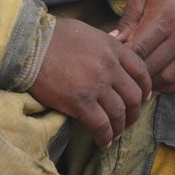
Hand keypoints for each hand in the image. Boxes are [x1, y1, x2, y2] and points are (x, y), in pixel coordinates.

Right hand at [30, 18, 150, 147]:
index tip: (144, 97)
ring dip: (120, 127)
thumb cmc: (53, 36)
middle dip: (135, 112)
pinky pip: (101, 125)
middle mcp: (110, 67)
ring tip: (115, 134)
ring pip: (119, 114)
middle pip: (134, 96)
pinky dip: (105, 137)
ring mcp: (97, 86)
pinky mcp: (81, 103)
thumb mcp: (87, 32)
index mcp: (113, 48)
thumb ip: (105, 43)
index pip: (140, 70)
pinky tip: (103, 142)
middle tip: (129, 120)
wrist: (29, 46)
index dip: (145, 87)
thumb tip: (113, 49)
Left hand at [113, 0, 174, 94]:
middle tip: (122, 74)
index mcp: (164, 17)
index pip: (139, 49)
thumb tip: (112, 43)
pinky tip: (158, 82)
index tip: (113, 62)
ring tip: (138, 80)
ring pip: (169, 78)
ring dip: (151, 83)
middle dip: (135, 73)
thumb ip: (128, 19)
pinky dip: (171, 86)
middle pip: (152, 66)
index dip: (124, 59)